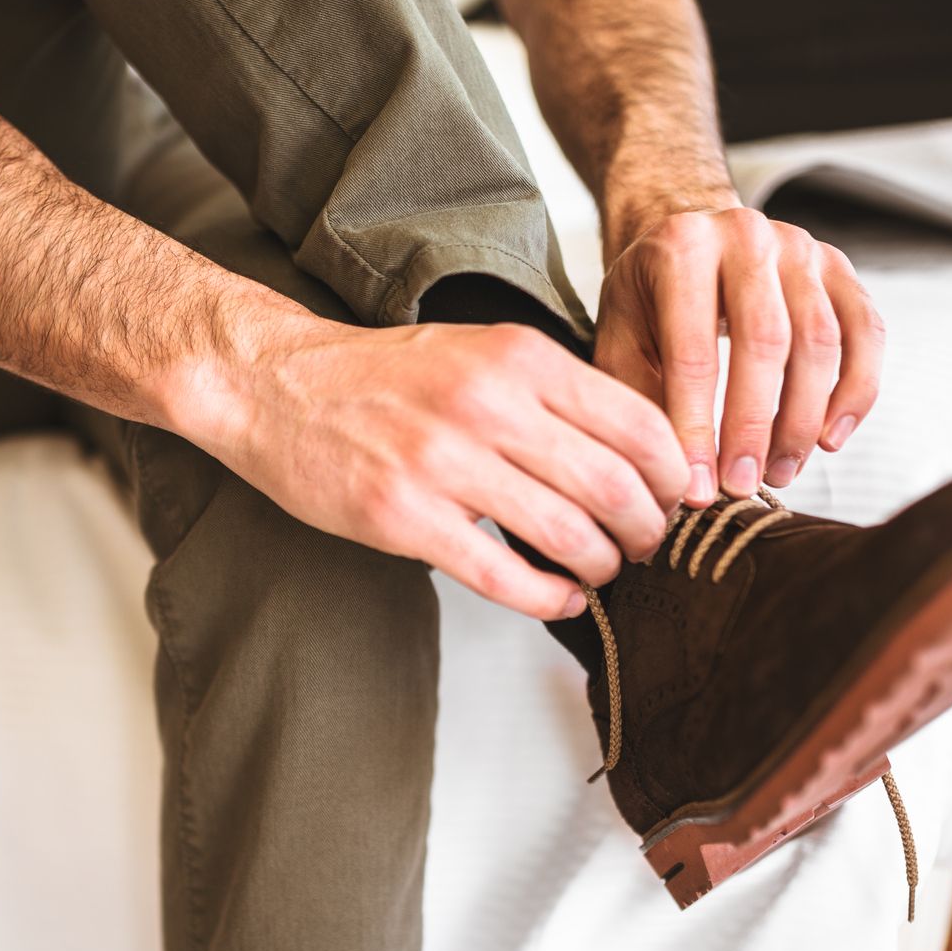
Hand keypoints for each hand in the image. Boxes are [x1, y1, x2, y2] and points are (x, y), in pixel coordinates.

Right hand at [189, 312, 688, 619]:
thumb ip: (552, 393)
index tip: (676, 500)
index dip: (671, 475)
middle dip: (646, 530)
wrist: (275, 385)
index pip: (637, 423)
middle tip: (645, 546)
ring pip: (569, 535)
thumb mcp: (480, 352)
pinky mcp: (406, 517)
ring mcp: (445, 462)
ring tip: (601, 572)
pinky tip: (562, 598)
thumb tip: (636, 452)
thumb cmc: (381, 377)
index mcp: (518, 358)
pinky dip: (550, 598)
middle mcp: (489, 405)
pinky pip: (505, 575)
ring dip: (602, 567)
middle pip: (615, 486)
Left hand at [594, 203, 884, 506]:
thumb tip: (666, 477)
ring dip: (803, 419)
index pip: (693, 352)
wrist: (689, 231)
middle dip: (754, 427)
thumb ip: (638, 396)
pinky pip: (865, 333)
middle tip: (742, 486)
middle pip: (764, 342)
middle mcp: (746, 237)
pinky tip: (830, 438)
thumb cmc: (651, 297)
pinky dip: (855, 391)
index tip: (696, 488)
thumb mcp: (621, 336)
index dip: (695, 428)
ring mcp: (800, 247)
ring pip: (819, 340)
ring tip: (780, 472)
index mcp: (681, 248)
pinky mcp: (838, 266)